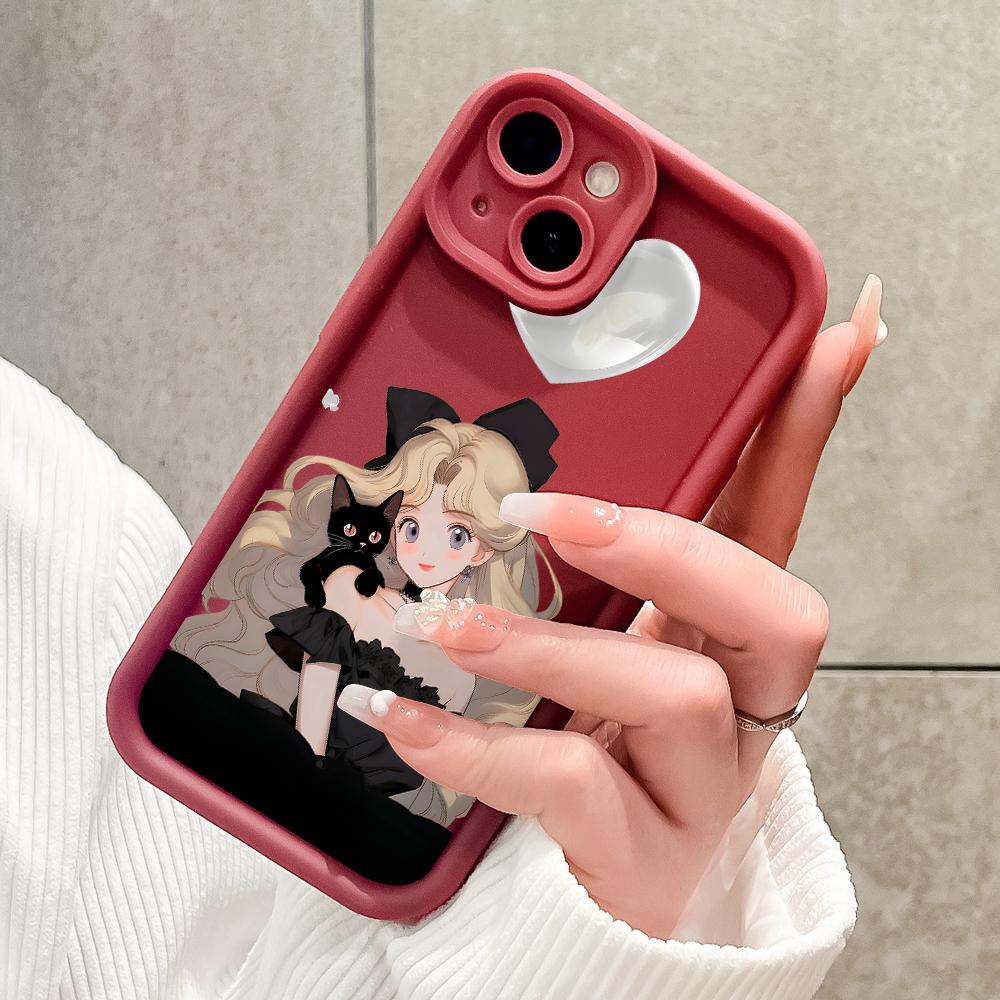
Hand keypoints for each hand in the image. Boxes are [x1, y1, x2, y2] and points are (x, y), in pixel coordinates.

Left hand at [338, 275, 884, 937]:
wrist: (597, 890)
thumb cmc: (602, 738)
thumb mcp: (608, 637)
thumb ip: (594, 562)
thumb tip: (560, 466)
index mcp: (727, 631)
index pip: (780, 514)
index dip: (806, 430)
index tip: (835, 332)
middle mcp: (739, 700)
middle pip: (768, 605)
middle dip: (662, 544)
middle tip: (546, 513)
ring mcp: (700, 782)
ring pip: (667, 690)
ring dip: (544, 646)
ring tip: (441, 623)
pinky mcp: (640, 852)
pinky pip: (574, 783)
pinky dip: (482, 748)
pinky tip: (406, 717)